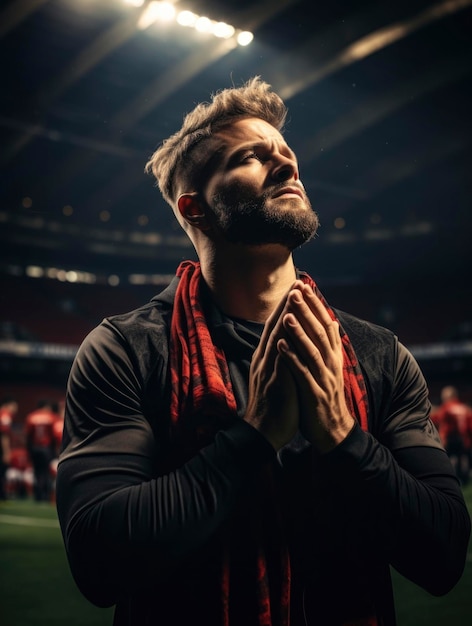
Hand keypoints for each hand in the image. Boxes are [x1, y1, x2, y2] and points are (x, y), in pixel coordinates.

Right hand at [244, 287, 299, 450]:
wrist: (260, 433)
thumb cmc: (272, 407)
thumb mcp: (275, 378)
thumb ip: (280, 360)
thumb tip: (287, 344)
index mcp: (266, 358)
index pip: (276, 327)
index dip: (286, 307)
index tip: (296, 289)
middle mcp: (265, 359)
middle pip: (275, 326)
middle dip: (287, 303)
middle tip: (297, 282)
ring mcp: (268, 370)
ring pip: (277, 337)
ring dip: (286, 315)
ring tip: (295, 297)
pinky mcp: (275, 382)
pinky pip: (282, 358)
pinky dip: (287, 341)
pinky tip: (294, 329)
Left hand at [278, 282, 354, 452]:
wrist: (333, 429)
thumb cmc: (326, 395)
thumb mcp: (330, 367)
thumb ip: (328, 345)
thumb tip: (331, 321)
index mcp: (333, 355)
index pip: (325, 323)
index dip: (315, 304)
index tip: (304, 285)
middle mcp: (330, 363)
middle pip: (318, 332)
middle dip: (306, 310)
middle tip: (296, 290)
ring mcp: (323, 378)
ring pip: (311, 350)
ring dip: (299, 332)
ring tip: (287, 314)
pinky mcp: (314, 393)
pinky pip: (302, 373)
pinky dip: (291, 358)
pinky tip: (280, 346)